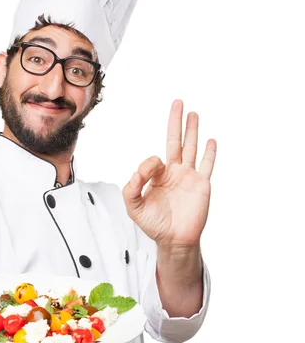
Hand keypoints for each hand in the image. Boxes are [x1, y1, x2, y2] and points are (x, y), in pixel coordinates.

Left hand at [122, 100, 216, 248]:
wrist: (174, 240)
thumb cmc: (154, 224)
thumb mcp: (134, 206)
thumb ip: (132, 187)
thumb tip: (142, 169)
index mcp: (157, 176)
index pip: (153, 159)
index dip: (149, 165)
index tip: (149, 176)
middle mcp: (174, 172)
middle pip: (175, 141)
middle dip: (176, 122)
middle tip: (177, 103)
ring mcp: (189, 177)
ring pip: (191, 148)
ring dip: (192, 130)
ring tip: (193, 113)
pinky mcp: (201, 185)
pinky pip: (206, 165)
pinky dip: (209, 153)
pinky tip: (211, 140)